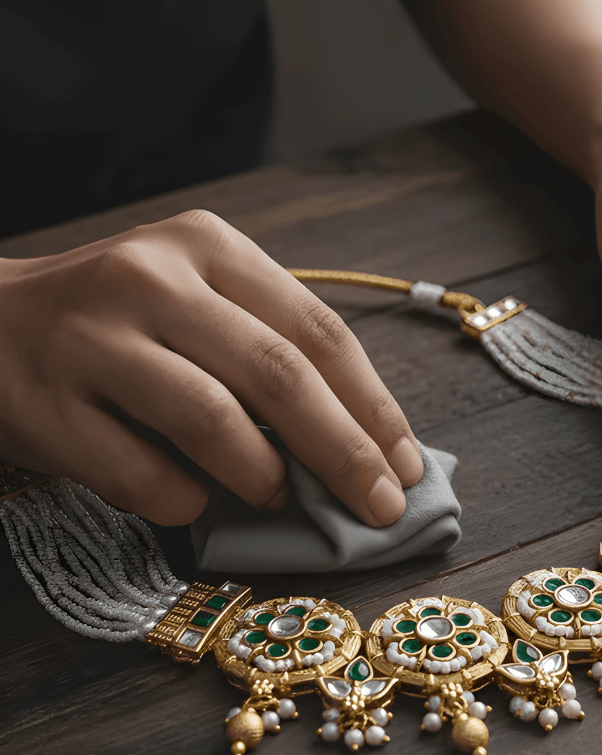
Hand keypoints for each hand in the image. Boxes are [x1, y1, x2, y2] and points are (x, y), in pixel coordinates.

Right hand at [0, 210, 422, 525]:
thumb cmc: (121, 323)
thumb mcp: (198, 303)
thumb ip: (270, 353)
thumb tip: (366, 447)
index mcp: (208, 246)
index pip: (318, 331)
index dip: (374, 407)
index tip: (406, 465)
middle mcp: (150, 278)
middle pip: (279, 375)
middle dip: (345, 453)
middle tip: (380, 508)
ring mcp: (90, 338)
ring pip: (212, 421)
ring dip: (264, 477)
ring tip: (278, 497)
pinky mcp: (43, 404)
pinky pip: (145, 476)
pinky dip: (188, 503)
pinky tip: (196, 501)